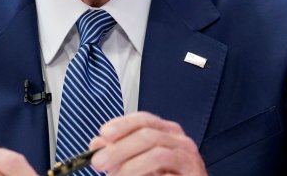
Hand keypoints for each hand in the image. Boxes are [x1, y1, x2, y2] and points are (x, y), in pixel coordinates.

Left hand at [88, 112, 206, 175]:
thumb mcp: (140, 161)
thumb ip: (120, 150)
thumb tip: (96, 144)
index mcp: (168, 131)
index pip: (144, 119)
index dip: (122, 124)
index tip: (103, 134)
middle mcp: (181, 142)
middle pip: (148, 136)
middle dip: (119, 149)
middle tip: (98, 162)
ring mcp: (189, 160)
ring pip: (157, 155)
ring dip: (130, 167)